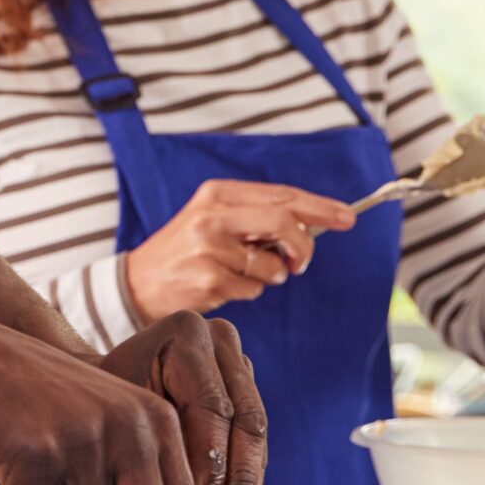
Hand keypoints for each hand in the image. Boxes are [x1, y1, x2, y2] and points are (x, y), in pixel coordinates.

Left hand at [98, 312, 266, 484]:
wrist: (98, 384)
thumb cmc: (95, 404)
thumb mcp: (114, 421)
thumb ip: (146, 459)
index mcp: (187, 334)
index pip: (210, 407)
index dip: (212, 465)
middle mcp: (222, 343)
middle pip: (244, 424)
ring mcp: (240, 367)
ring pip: (256, 441)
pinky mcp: (248, 397)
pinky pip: (255, 450)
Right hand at [123, 180, 355, 316]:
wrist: (137, 282)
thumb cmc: (186, 251)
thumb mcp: (215, 220)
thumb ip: (258, 217)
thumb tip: (314, 223)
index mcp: (218, 194)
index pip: (281, 195)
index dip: (319, 207)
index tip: (347, 217)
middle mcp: (212, 215)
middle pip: (282, 221)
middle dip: (303, 245)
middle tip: (303, 262)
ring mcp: (209, 248)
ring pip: (272, 264)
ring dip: (269, 276)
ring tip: (240, 273)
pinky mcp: (208, 279)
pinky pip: (253, 289)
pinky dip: (248, 291)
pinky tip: (222, 286)